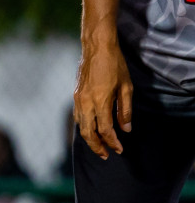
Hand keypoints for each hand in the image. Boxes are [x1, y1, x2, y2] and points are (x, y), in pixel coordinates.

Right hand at [75, 38, 132, 158]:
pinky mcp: (76, 94)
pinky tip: (91, 128)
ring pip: (80, 125)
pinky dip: (84, 126)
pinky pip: (77, 116)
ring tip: (99, 145)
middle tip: (106, 155)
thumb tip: (126, 129)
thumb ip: (125, 110)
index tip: (120, 150)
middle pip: (88, 132)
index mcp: (100, 101)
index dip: (113, 142)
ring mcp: (78, 98)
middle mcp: (86, 102)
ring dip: (89, 138)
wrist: (96, 47)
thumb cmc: (114, 65)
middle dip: (97, 146)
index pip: (105, 130)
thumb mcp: (126, 87)